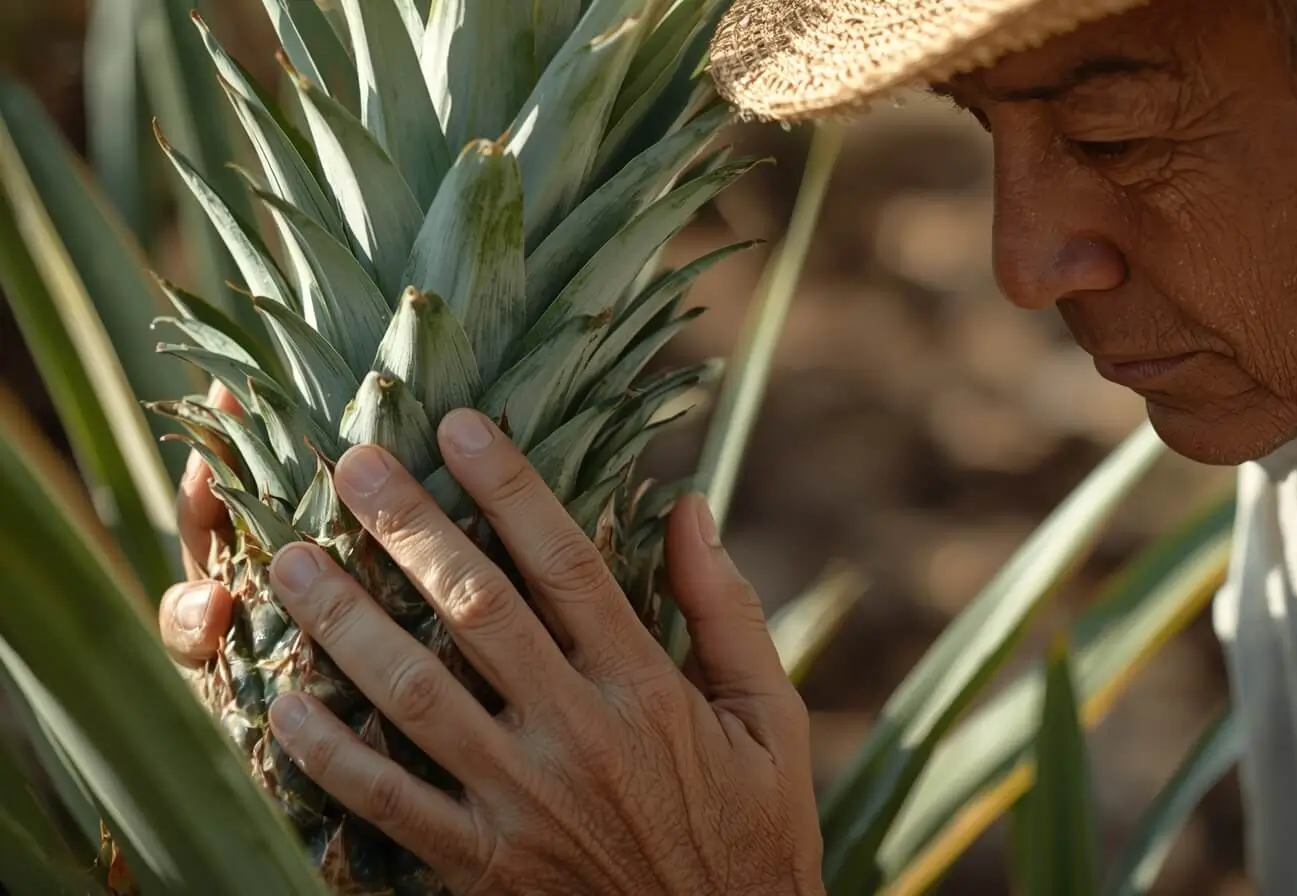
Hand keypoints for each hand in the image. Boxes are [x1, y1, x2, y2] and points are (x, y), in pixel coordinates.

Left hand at [158, 406, 823, 894]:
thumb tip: (689, 505)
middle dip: (409, 529)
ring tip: (292, 562)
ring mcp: (524, 803)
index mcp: (648, 687)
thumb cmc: (753, 829)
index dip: (509, 486)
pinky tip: (282, 705)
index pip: (567, 563)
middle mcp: (579, 733)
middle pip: (477, 610)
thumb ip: (726, 610)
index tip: (459, 425)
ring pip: (416, 696)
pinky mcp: (486, 867)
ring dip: (347, 623)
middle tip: (349, 464)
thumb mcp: (773, 717)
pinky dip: (332, 757)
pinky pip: (392, 806)